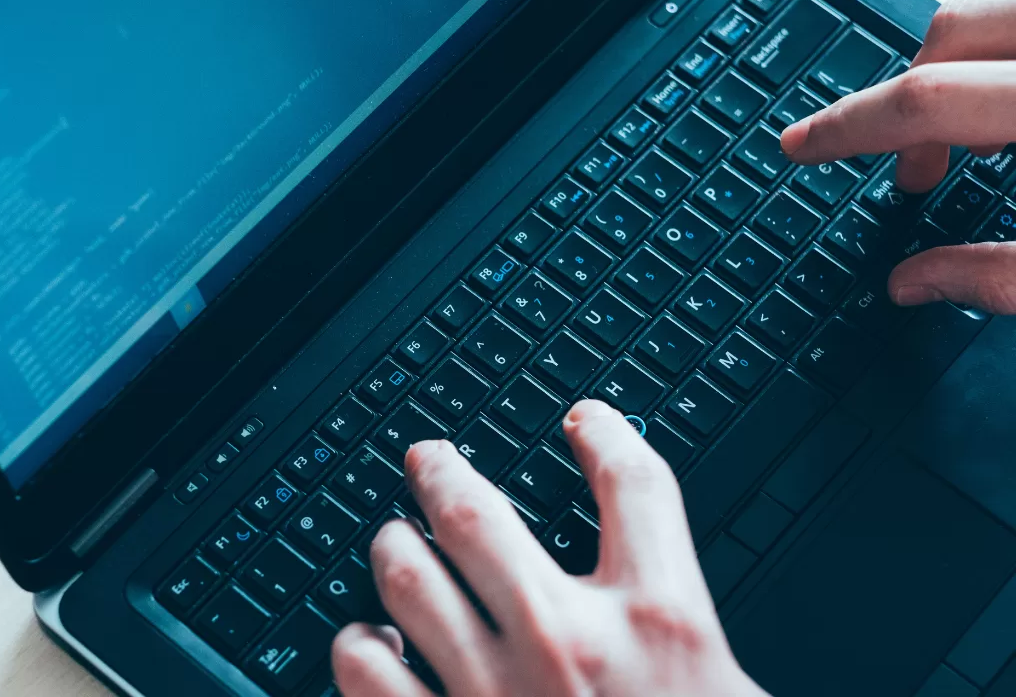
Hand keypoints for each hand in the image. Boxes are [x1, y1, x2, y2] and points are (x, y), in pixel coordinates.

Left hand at [331, 401, 767, 696]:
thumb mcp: (729, 692)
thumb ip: (693, 644)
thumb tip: (668, 605)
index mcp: (660, 620)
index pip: (634, 481)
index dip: (606, 432)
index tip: (585, 418)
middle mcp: (568, 640)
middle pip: (478, 511)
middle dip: (441, 470)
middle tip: (427, 458)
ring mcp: (496, 695)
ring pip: (407, 580)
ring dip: (390, 550)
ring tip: (389, 538)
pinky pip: (368, 681)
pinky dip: (357, 651)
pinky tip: (365, 645)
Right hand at [780, 0, 1015, 312]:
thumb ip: (997, 277)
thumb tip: (914, 285)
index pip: (923, 102)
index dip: (846, 127)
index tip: (800, 146)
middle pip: (943, 40)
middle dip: (906, 104)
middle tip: (923, 173)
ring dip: (956, 50)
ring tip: (974, 115)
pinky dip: (1002, 17)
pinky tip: (1012, 74)